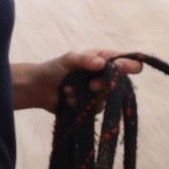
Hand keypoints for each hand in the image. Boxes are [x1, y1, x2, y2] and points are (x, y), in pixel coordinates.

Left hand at [22, 50, 143, 111]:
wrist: (38, 89)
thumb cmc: (53, 69)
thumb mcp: (68, 60)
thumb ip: (84, 59)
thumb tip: (101, 64)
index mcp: (104, 59)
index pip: (127, 61)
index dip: (129, 65)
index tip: (120, 68)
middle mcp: (105, 75)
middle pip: (120, 82)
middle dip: (105, 85)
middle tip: (91, 85)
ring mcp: (100, 91)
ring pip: (108, 98)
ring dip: (88, 96)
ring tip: (69, 90)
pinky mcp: (92, 105)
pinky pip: (96, 109)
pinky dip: (81, 104)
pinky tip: (68, 98)